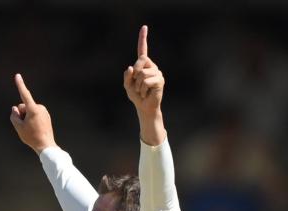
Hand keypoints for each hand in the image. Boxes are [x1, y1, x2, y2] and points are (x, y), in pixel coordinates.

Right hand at [9, 73, 56, 153]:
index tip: (17, 76)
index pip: (24, 94)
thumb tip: (15, 108)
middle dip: (22, 114)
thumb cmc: (32, 137)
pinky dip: (32, 119)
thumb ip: (14, 116)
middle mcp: (40, 108)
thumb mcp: (18, 127)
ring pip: (29, 111)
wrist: (46, 145)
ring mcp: (44, 111)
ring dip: (27, 117)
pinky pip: (35, 114)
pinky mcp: (46, 115)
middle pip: (24, 107)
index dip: (20, 85)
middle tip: (24, 126)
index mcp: (33, 109)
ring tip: (30, 129)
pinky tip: (34, 129)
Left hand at [122, 26, 166, 144]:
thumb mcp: (127, 86)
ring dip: (138, 84)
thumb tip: (130, 67)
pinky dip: (142, 88)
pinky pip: (146, 80)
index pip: (143, 50)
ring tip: (142, 91)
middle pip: (141, 60)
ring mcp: (157, 73)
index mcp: (143, 66)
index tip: (144, 27)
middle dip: (134, 72)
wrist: (144, 107)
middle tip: (135, 84)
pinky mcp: (160, 80)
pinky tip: (145, 93)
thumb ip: (127, 77)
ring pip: (142, 72)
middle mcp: (152, 66)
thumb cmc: (136, 96)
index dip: (143, 38)